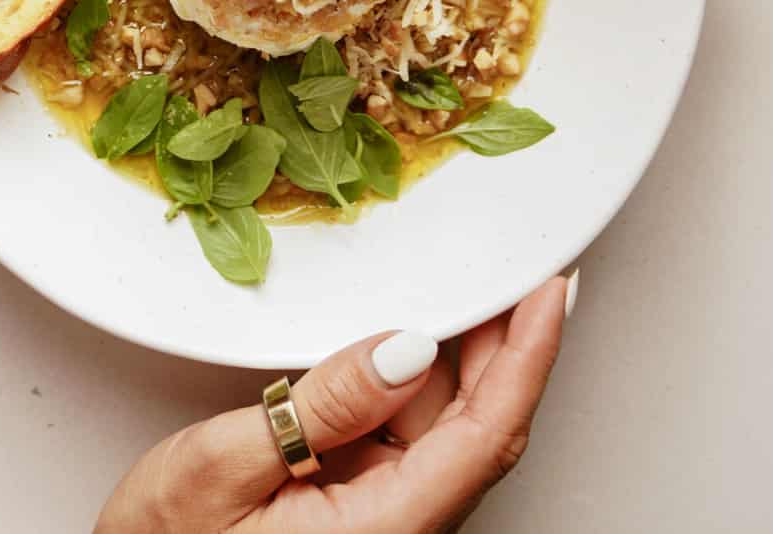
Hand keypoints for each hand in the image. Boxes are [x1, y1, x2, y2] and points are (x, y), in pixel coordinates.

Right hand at [98, 274, 572, 533]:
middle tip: (516, 266)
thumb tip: (404, 347)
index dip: (528, 357)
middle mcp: (398, 532)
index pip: (486, 434)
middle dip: (505, 344)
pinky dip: (412, 386)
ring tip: (456, 286)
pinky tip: (400, 344)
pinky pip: (407, 443)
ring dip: (453, 360)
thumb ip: (322, 406)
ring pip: (443, 432)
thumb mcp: (221, 467)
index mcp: (383, 532)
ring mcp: (383, 525)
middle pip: (478, 429)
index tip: (551, 291)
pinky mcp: (360, 515)